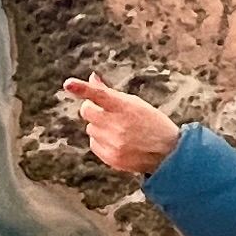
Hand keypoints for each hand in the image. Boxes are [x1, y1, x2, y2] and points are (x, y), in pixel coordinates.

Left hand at [60, 76, 181, 178]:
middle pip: (87, 111)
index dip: (82, 88)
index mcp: (126, 107)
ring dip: (99, 126)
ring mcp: (113, 143)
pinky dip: (102, 141)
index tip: (68, 83)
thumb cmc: (151, 123)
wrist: (167, 153)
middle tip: (106, 111)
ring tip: (120, 130)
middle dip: (92, 108)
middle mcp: (118, 125)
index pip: (100, 95)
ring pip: (90, 128)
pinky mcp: (111, 158)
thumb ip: (110, 92)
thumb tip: (93, 77)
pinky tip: (118, 142)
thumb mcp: (135, 104)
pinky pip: (93, 144)